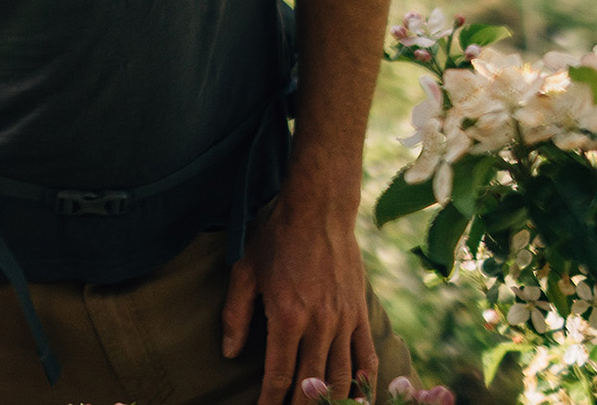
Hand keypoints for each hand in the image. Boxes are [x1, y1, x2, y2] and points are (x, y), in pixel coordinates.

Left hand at [223, 194, 375, 404]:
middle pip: (312, 383)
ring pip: (341, 376)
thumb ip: (236, 315)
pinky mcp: (360, 313)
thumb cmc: (276, 240)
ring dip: (332, 400)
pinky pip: (367, 355)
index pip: (279, 374)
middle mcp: (319, 324)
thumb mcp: (245, 272)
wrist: (319, 211)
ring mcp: (344, 320)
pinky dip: (365, 380)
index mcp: (286, 317)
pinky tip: (359, 395)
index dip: (271, 401)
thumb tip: (229, 353)